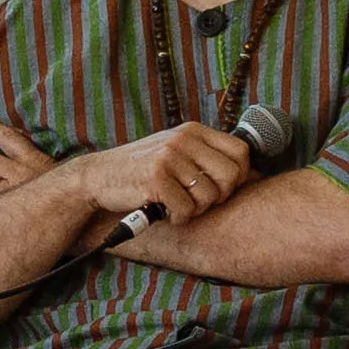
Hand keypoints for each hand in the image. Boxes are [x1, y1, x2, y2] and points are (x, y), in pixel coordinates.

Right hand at [91, 121, 257, 228]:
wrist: (97, 177)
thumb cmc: (141, 170)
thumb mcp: (175, 153)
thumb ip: (205, 157)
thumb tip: (250, 176)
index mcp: (192, 131)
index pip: (240, 152)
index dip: (239, 177)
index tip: (221, 189)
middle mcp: (183, 139)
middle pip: (230, 176)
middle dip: (218, 197)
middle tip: (198, 202)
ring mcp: (169, 157)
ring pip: (209, 196)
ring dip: (195, 210)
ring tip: (177, 205)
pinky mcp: (156, 178)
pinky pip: (187, 209)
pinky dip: (178, 218)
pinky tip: (164, 211)